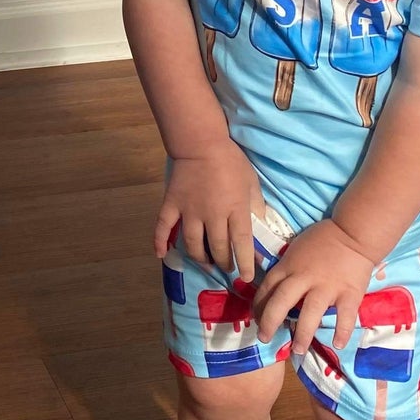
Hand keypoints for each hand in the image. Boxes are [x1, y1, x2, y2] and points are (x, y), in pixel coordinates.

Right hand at [157, 143, 260, 280]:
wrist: (201, 143)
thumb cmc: (231, 161)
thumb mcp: (252, 182)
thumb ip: (256, 206)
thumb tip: (260, 227)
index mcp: (235, 209)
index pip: (241, 244)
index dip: (244, 263)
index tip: (246, 277)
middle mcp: (212, 215)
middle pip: (217, 248)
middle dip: (223, 262)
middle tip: (226, 267)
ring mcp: (189, 211)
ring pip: (193, 244)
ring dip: (200, 258)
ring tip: (206, 263)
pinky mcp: (172, 205)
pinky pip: (163, 227)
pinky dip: (160, 241)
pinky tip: (160, 254)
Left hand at [252, 217, 378, 357]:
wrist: (354, 232)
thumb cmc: (323, 238)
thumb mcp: (296, 248)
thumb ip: (287, 267)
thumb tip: (274, 287)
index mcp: (289, 265)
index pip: (268, 287)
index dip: (259, 305)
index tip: (255, 318)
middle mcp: (304, 278)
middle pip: (281, 301)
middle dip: (269, 322)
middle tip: (263, 338)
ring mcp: (327, 287)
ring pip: (310, 313)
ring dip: (302, 334)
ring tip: (296, 350)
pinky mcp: (349, 294)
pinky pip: (344, 316)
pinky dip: (341, 331)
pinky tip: (337, 344)